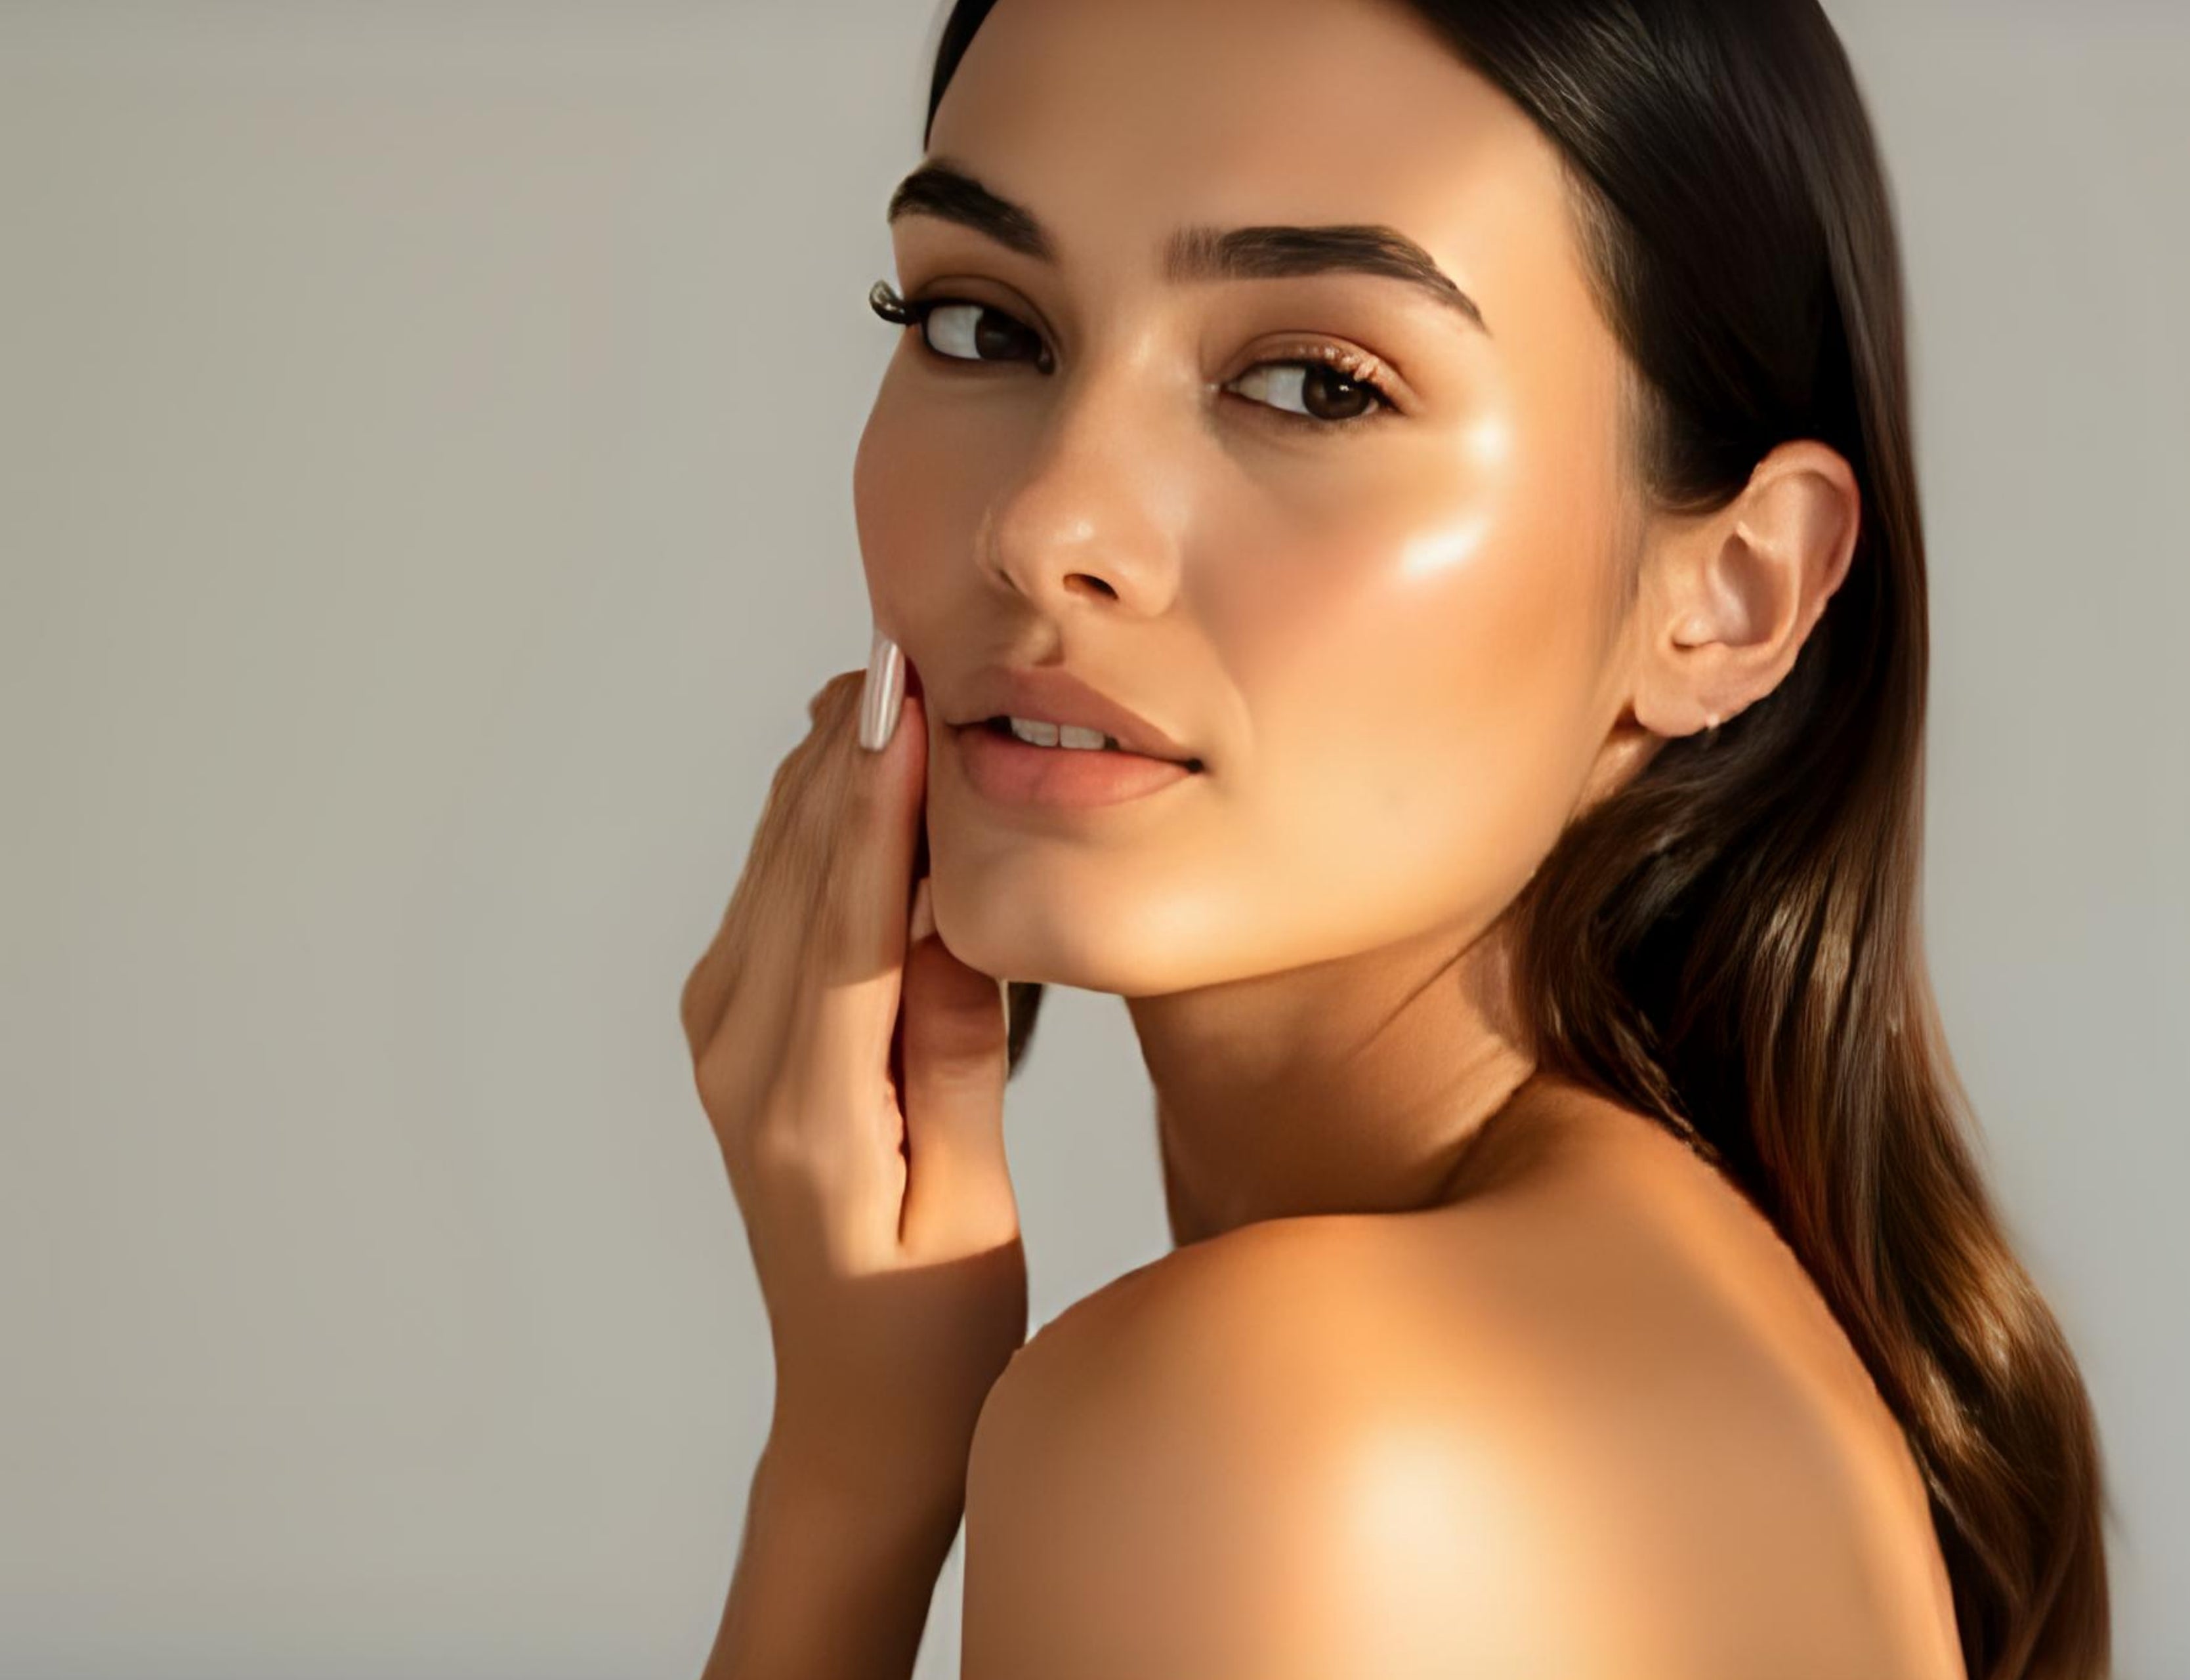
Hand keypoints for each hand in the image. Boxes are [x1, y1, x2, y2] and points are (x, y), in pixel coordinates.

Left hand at [679, 635, 1025, 1533]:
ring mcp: (726, 1042)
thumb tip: (960, 920)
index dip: (878, 796)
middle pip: (797, 867)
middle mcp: (741, 1060)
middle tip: (907, 636)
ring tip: (886, 668)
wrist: (853, 1408)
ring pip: (776, 868)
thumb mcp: (969, 1210)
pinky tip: (856, 762)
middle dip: (852, 750)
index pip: (844, 916)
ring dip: (831, 770)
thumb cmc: (934, 1330)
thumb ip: (955, 1062)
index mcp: (806, 1107)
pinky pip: (775, 899)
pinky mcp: (739, 1035)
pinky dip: (817, 821)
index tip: (907, 694)